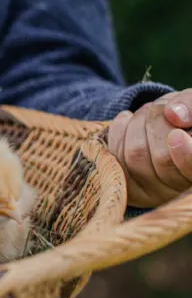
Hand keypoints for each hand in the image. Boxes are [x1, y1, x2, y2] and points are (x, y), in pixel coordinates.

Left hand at [108, 90, 191, 208]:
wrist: (159, 127)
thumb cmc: (184, 116)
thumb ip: (191, 106)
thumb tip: (174, 114)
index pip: (191, 167)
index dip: (184, 154)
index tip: (176, 134)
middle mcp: (178, 188)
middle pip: (161, 158)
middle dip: (157, 122)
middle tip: (164, 110)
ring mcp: (150, 192)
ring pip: (135, 155)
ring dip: (136, 123)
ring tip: (148, 114)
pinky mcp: (125, 187)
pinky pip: (113, 154)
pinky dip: (119, 130)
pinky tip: (129, 121)